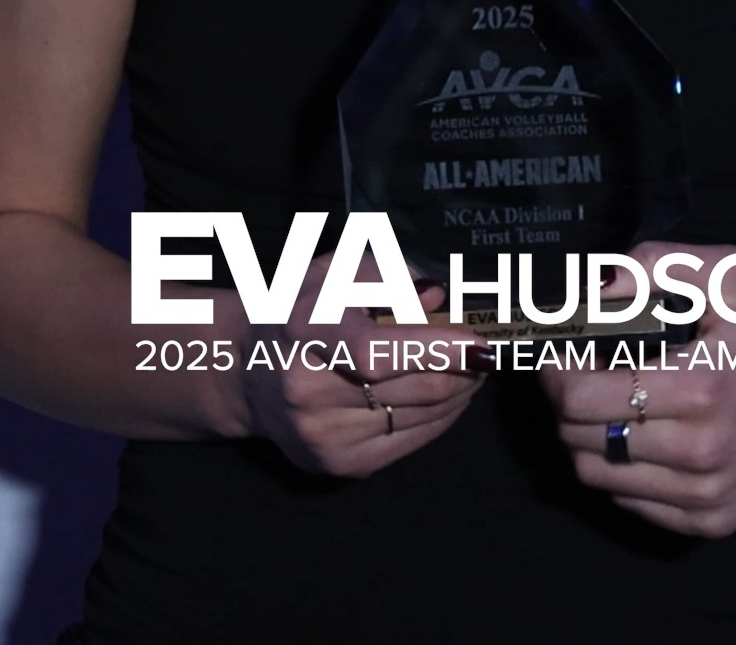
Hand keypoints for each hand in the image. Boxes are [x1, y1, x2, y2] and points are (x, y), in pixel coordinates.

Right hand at [239, 252, 487, 475]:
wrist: (248, 371)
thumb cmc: (301, 310)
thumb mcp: (336, 271)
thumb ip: (390, 276)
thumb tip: (440, 299)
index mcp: (308, 330)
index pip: (379, 350)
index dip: (437, 348)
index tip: (479, 342)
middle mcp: (309, 389)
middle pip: (414, 387)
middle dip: (464, 369)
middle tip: (487, 350)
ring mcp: (323, 434)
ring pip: (422, 417)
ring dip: (459, 392)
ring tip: (469, 367)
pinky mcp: (336, 464)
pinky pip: (411, 442)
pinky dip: (441, 417)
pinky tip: (447, 394)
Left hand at [539, 242, 735, 535]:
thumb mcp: (733, 274)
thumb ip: (658, 265)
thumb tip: (596, 287)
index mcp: (701, 386)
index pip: (581, 397)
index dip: (555, 370)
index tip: (558, 348)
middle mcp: (701, 451)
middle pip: (579, 438)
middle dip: (564, 400)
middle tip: (577, 368)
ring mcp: (706, 494)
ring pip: (598, 475)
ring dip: (584, 435)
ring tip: (606, 398)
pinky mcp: (712, 521)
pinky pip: (630, 502)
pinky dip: (619, 468)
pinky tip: (639, 431)